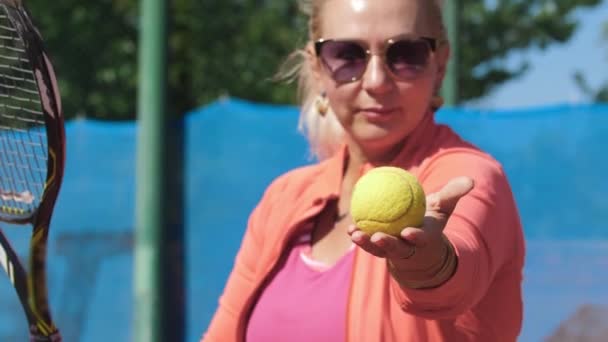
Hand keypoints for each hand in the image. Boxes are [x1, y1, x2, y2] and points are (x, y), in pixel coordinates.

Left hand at [347, 176, 473, 279]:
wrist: (418, 242)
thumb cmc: (431, 221)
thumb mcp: (444, 207)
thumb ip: (453, 194)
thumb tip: (470, 180)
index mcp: (424, 239)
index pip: (420, 239)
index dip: (415, 237)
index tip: (408, 232)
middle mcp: (407, 248)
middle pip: (396, 249)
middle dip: (387, 245)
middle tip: (378, 237)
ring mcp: (392, 251)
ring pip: (378, 249)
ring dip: (366, 244)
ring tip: (355, 234)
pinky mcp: (379, 250)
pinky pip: (368, 243)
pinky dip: (359, 236)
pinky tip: (350, 228)